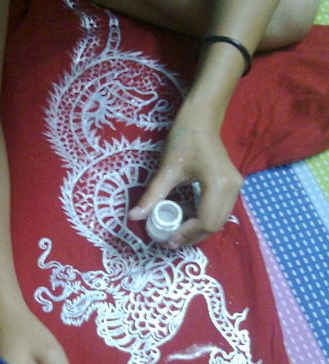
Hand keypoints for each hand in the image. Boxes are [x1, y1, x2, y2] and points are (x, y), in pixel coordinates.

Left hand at [129, 103, 242, 247]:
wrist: (202, 117)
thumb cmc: (184, 138)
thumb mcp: (166, 169)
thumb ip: (153, 195)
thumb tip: (133, 216)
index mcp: (219, 185)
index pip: (206, 221)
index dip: (186, 234)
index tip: (168, 240)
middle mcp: (233, 189)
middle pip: (215, 225)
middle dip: (192, 236)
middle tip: (170, 241)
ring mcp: (236, 187)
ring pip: (219, 220)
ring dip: (198, 230)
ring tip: (176, 233)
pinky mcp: (232, 185)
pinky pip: (219, 211)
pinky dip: (203, 219)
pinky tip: (186, 218)